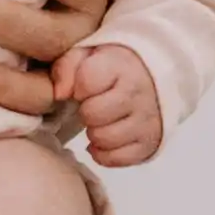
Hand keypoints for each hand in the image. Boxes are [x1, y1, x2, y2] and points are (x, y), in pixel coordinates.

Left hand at [61, 41, 166, 166]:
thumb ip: (66, 67)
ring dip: (95, 133)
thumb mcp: (87, 56)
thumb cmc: (113, 69)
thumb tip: (60, 95)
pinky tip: (105, 139)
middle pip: (93, 114)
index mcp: (123, 66)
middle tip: (92, 106)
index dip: (78, 88)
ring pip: (104, 138)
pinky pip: (117, 158)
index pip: (87, 83)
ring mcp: (148, 120)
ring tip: (100, 122)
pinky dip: (105, 153)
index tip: (84, 88)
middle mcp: (139, 94)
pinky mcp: (150, 143)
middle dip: (86, 112)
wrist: (154, 80)